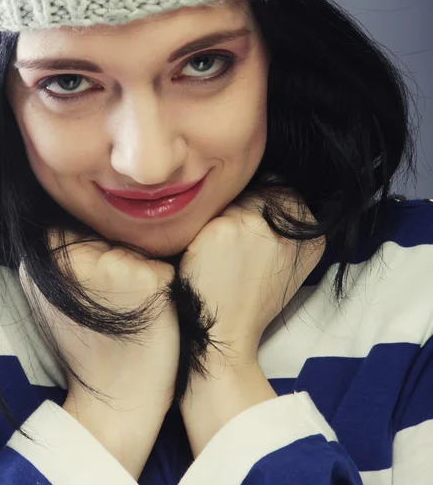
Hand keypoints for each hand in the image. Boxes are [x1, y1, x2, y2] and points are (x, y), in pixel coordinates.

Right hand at [20, 234, 178, 411]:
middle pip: (109, 235)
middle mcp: (76, 258)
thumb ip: (57, 260)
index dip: (91, 255)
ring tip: (132, 306)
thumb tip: (70, 226)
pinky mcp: (148, 279)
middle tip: (116, 300)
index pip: (75, 228)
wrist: (116, 402)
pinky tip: (151, 310)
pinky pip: (163, 264)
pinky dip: (163, 284)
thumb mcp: (52, 301)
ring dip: (141, 269)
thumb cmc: (89, 349)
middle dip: (117, 258)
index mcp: (45, 260)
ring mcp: (113, 267)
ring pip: (136, 247)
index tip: (94, 287)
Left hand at [180, 188, 324, 367]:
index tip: (252, 229)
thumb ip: (288, 227)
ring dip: (222, 219)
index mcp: (312, 237)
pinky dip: (203, 230)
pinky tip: (206, 253)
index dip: (263, 204)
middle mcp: (288, 227)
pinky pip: (209, 212)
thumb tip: (272, 183)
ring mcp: (256, 225)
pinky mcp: (224, 228)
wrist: (226, 331)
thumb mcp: (286, 263)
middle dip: (242, 209)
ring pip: (232, 199)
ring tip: (221, 251)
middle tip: (233, 246)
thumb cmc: (252, 297)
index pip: (285, 190)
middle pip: (257, 191)